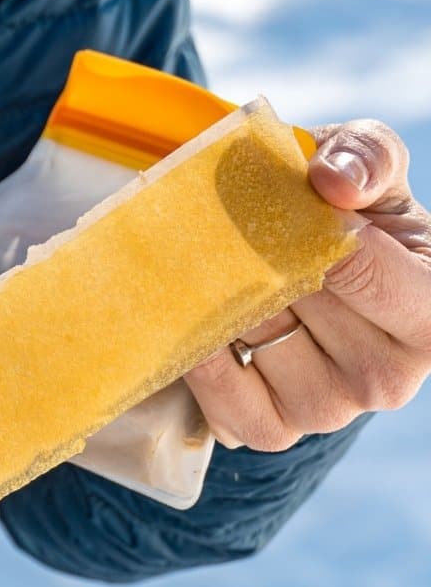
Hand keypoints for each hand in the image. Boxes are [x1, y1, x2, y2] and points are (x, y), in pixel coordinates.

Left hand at [185, 120, 430, 450]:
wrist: (301, 265)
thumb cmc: (347, 211)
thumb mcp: (369, 163)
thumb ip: (367, 156)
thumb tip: (335, 182)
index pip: (366, 274)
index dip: (323, 237)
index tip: (296, 204)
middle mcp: (388, 377)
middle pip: (301, 302)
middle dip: (260, 252)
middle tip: (231, 218)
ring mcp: (329, 409)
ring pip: (257, 339)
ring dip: (223, 292)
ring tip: (216, 257)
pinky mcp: (272, 430)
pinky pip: (221, 391)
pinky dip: (200, 345)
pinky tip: (197, 310)